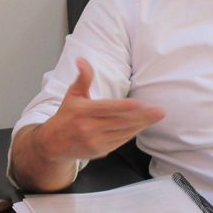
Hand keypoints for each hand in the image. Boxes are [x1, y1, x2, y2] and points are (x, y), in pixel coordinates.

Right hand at [36, 59, 164, 163]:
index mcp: (82, 112)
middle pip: (120, 122)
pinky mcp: (100, 151)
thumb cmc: (66, 116)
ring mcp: (95, 142)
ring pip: (123, 132)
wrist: (52, 144)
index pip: (109, 109)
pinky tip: (142, 125)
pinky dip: (132, 132)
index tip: (142, 104)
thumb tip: (82, 60)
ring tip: (155, 117)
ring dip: (141, 125)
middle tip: (159, 112)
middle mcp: (88, 128)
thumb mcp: (72, 95)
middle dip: (143, 117)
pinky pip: (121, 141)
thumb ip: (83, 78)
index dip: (126, 107)